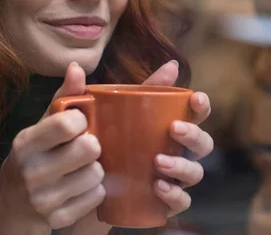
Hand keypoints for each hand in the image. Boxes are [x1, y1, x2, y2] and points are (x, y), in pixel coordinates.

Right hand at [0, 62, 104, 232]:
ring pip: (97, 174)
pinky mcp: (59, 218)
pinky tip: (80, 187)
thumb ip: (63, 98)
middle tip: (84, 147)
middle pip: (90, 148)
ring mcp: (44, 199)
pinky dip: (94, 191)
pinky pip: (97, 196)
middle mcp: (32, 171)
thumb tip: (77, 67)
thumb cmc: (34, 156)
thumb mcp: (40, 126)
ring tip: (81, 168)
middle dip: (92, 146)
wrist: (14, 206)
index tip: (78, 124)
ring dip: (95, 170)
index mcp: (26, 143)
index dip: (82, 120)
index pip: (69, 123)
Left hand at [61, 60, 211, 233]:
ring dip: (182, 166)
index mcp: (161, 125)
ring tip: (158, 162)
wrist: (69, 189)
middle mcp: (172, 150)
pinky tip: (158, 187)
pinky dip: (175, 195)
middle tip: (174, 130)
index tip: (195, 98)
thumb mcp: (78, 121)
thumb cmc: (84, 146)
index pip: (192, 113)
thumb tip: (76, 67)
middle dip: (194, 135)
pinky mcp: (159, 204)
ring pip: (194, 173)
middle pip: (201, 143)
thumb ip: (77, 94)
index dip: (200, 105)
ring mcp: (169, 178)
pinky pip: (181, 202)